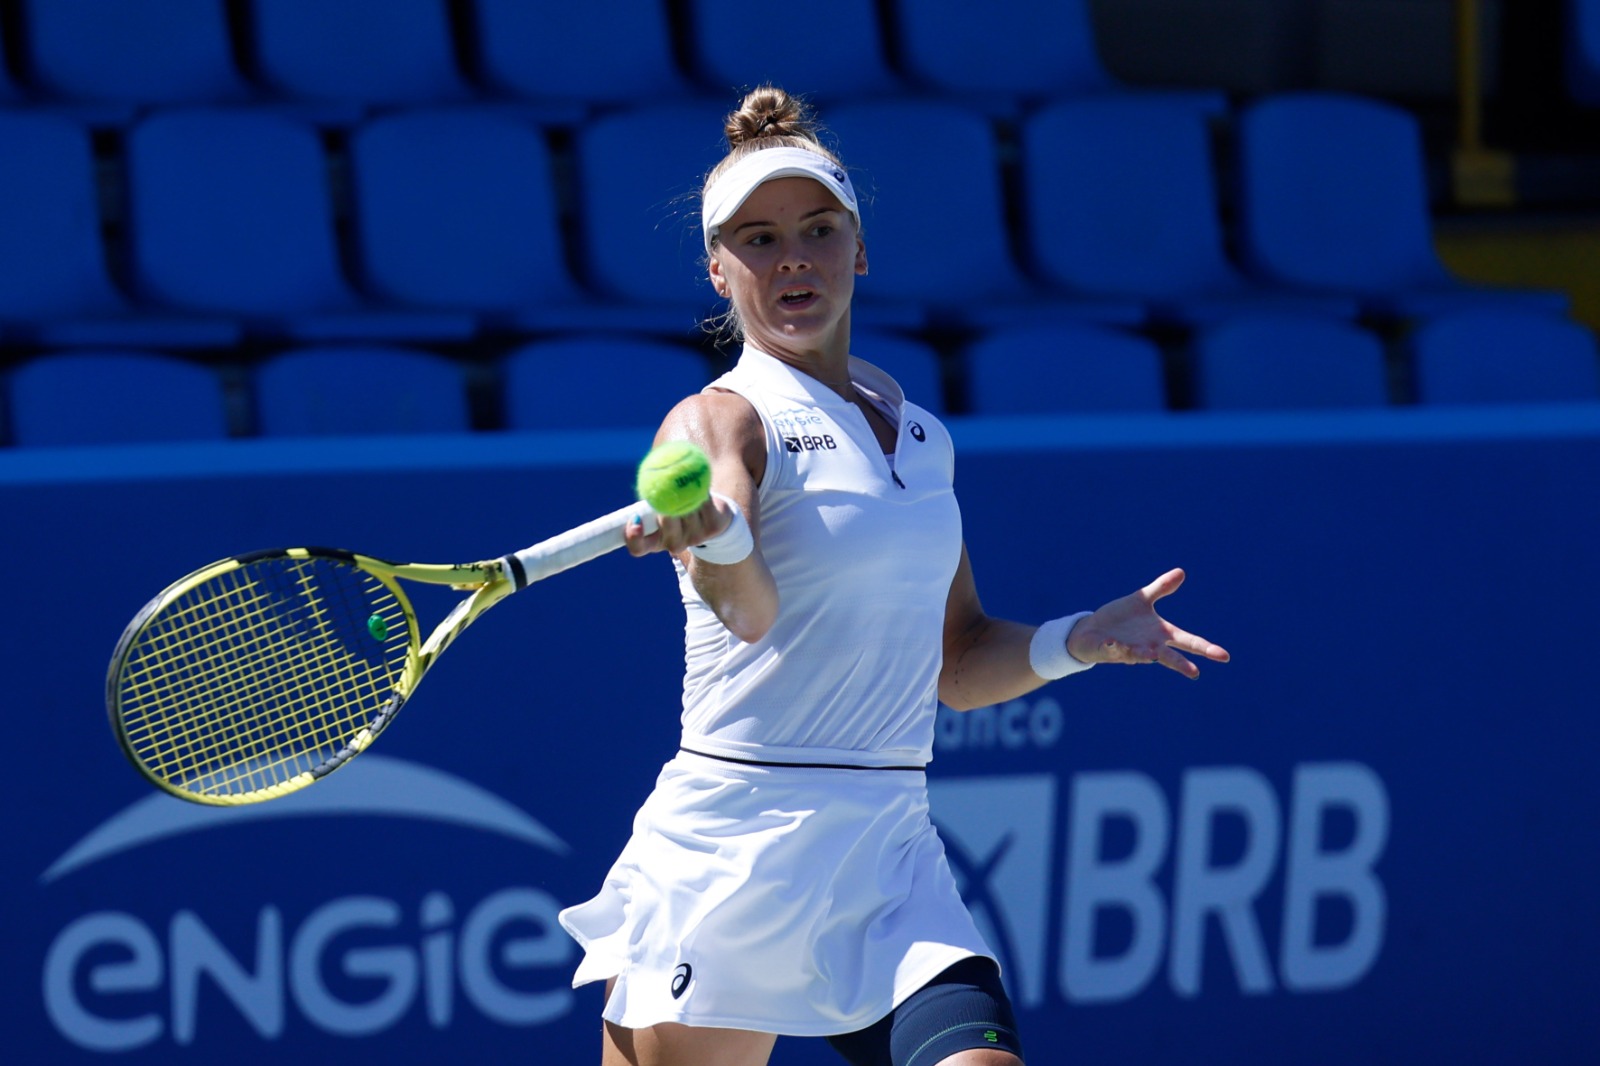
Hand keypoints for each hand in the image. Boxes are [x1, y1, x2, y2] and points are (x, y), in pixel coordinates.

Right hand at [622, 494, 733, 556]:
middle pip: (666, 527)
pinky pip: (704, 501)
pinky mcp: (713, 527)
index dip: (633, 537)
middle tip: (665, 493)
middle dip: (665, 508)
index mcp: (654, 542)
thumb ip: (647, 493)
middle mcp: (674, 544)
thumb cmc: (673, 504)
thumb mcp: (655, 502)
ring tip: (684, 485)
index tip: (634, 518)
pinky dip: (700, 488)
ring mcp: (695, 538)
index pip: (638, 548)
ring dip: (684, 493)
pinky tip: (699, 483)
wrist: (711, 512)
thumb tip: (645, 474)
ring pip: (686, 511)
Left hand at [1066, 569, 1229, 678]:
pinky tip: (1115, 644)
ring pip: (1139, 655)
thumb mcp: (1141, 600)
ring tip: (1152, 654)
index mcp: (1159, 634)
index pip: (1187, 641)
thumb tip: (1181, 572)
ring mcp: (1128, 650)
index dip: (1205, 648)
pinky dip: (1115, 648)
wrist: (1091, 628)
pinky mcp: (1108, 650)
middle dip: (1181, 664)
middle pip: (1168, 657)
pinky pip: (1112, 650)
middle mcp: (1147, 646)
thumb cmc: (1120, 618)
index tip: (1224, 656)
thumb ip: (1161, 589)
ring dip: (1145, 655)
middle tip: (1195, 673)